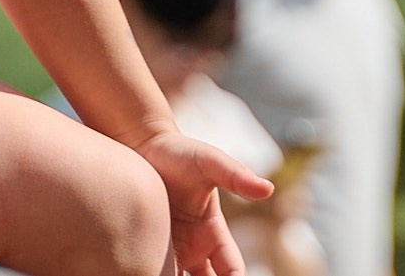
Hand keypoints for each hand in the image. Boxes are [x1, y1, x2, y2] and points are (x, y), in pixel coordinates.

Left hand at [136, 130, 272, 275]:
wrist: (137, 142)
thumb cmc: (177, 151)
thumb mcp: (209, 162)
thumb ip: (235, 175)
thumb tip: (266, 188)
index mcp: (214, 235)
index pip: (233, 273)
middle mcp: (195, 248)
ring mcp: (171, 249)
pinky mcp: (145, 246)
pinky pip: (151, 270)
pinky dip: (151, 274)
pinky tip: (143, 275)